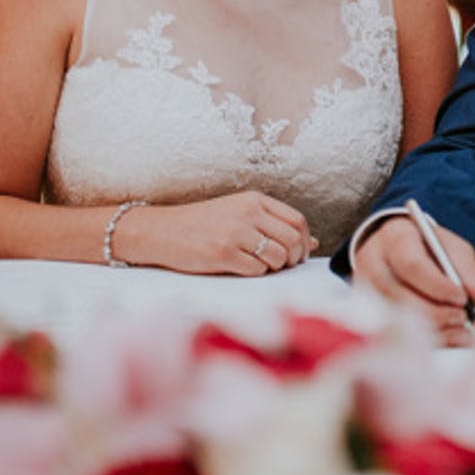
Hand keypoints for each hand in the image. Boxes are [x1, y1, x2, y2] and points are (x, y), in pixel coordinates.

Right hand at [116, 192, 315, 275]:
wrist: (162, 230)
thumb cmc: (202, 224)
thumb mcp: (239, 213)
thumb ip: (274, 224)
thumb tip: (312, 242)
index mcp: (254, 200)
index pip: (297, 220)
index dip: (304, 241)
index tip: (300, 252)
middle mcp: (248, 213)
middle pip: (292, 240)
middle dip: (294, 258)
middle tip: (285, 265)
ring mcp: (235, 233)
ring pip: (278, 257)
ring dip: (275, 267)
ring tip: (261, 265)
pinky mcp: (223, 254)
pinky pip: (257, 270)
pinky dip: (256, 273)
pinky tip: (242, 267)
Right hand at [351, 215, 474, 346]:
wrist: (394, 248)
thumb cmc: (425, 247)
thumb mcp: (449, 247)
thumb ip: (468, 271)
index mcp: (394, 239)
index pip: (411, 265)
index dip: (438, 286)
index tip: (462, 298)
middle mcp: (372, 266)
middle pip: (400, 297)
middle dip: (437, 312)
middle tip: (463, 316)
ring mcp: (365, 293)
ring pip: (398, 320)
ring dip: (436, 330)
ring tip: (462, 329)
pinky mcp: (370, 315)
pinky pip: (399, 336)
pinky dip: (430, 341)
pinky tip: (452, 338)